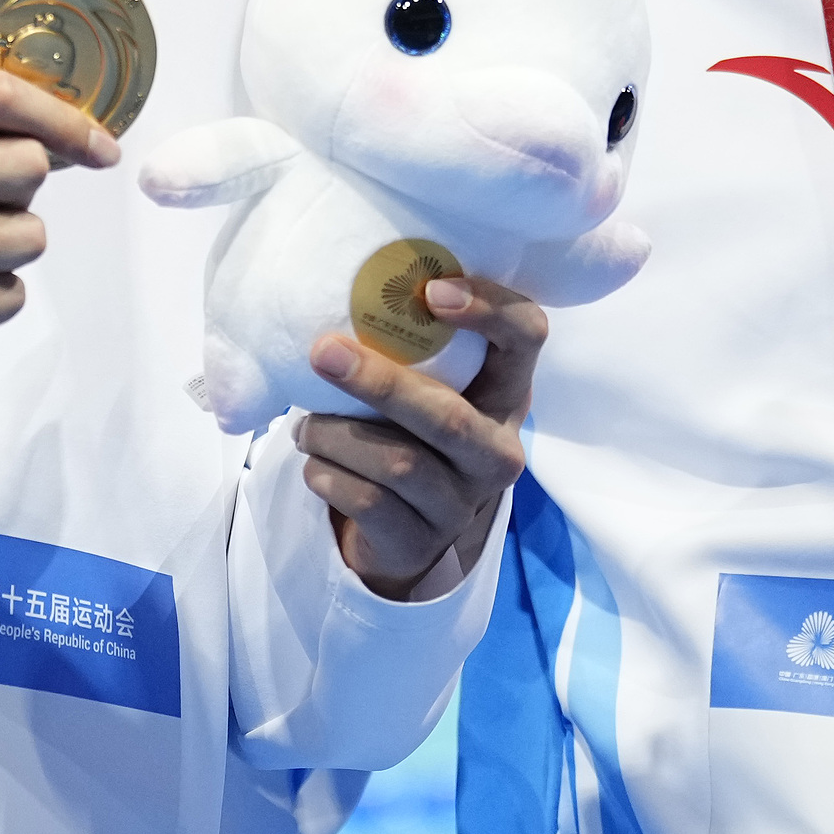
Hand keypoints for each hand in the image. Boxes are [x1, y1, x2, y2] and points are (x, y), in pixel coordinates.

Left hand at [289, 274, 545, 600]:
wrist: (402, 535)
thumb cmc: (407, 434)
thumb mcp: (426, 390)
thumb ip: (408, 352)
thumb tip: (335, 301)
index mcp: (505, 394)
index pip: (527, 336)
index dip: (489, 309)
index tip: (431, 291)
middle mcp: (498, 450)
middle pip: (446, 415)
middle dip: (379, 382)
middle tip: (322, 353)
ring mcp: (464, 502)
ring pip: (398, 463)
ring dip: (335, 436)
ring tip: (306, 427)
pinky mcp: (422, 542)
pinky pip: (368, 502)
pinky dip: (327, 476)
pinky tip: (315, 465)